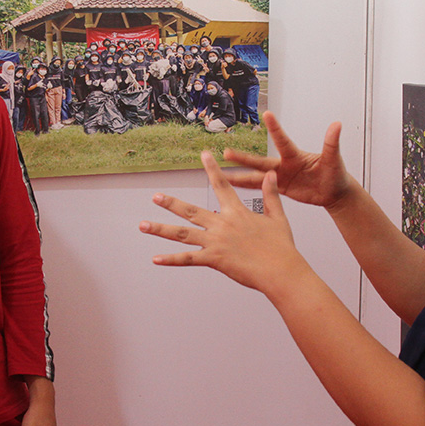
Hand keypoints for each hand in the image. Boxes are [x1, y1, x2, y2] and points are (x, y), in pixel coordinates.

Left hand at [141, 150, 308, 294]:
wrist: (281, 271)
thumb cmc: (281, 247)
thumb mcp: (278, 217)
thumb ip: (270, 195)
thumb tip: (270, 174)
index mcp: (237, 213)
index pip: (222, 185)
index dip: (212, 169)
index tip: (204, 154)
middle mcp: (222, 224)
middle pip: (190, 211)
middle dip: (171, 203)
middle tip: (155, 196)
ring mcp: (215, 242)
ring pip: (182, 234)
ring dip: (161, 229)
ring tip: (143, 225)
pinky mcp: (214, 260)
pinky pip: (188, 259)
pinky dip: (171, 260)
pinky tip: (156, 259)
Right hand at [222, 112, 354, 209]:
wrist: (334, 192)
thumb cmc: (335, 174)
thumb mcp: (334, 159)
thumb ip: (331, 143)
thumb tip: (336, 125)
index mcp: (296, 156)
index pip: (283, 140)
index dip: (275, 128)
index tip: (267, 114)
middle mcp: (285, 164)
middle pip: (260, 161)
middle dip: (244, 158)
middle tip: (228, 152)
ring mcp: (280, 177)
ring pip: (256, 176)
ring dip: (239, 175)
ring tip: (221, 174)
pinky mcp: (280, 189)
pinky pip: (260, 189)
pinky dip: (247, 187)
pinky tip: (233, 187)